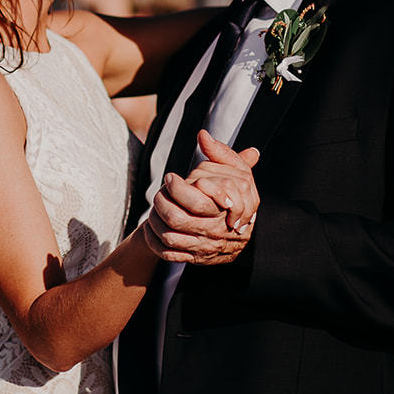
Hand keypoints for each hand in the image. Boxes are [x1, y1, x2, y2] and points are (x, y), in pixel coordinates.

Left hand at [145, 132, 259, 265]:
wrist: (242, 230)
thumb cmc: (238, 194)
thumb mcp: (236, 171)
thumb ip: (221, 153)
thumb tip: (203, 134)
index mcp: (222, 209)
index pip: (196, 202)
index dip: (177, 189)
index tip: (170, 177)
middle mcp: (213, 230)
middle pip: (177, 219)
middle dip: (161, 202)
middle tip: (158, 191)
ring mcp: (203, 246)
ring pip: (169, 237)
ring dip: (155, 221)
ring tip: (153, 207)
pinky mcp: (194, 258)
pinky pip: (168, 253)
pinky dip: (156, 242)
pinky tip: (152, 228)